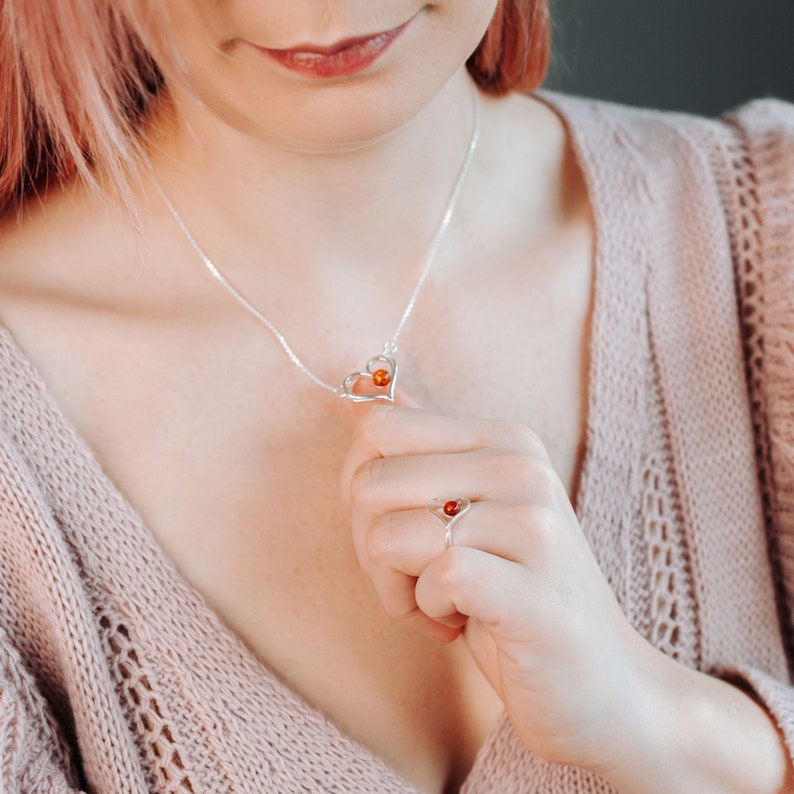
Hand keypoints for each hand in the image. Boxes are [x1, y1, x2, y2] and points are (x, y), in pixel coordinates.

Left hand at [339, 400, 653, 773]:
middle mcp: (521, 468)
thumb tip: (367, 389)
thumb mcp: (472, 507)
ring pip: (388, 535)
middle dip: (369, 544)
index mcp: (504, 439)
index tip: (392, 525)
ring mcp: (533, 526)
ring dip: (395, 587)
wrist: (602, 682)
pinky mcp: (532, 589)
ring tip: (441, 604)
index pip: (379, 427)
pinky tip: (460, 624)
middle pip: (371, 483)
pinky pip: (432, 579)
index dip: (358, 484)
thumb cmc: (516, 592)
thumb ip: (424, 449)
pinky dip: (426, 612)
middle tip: (414, 578)